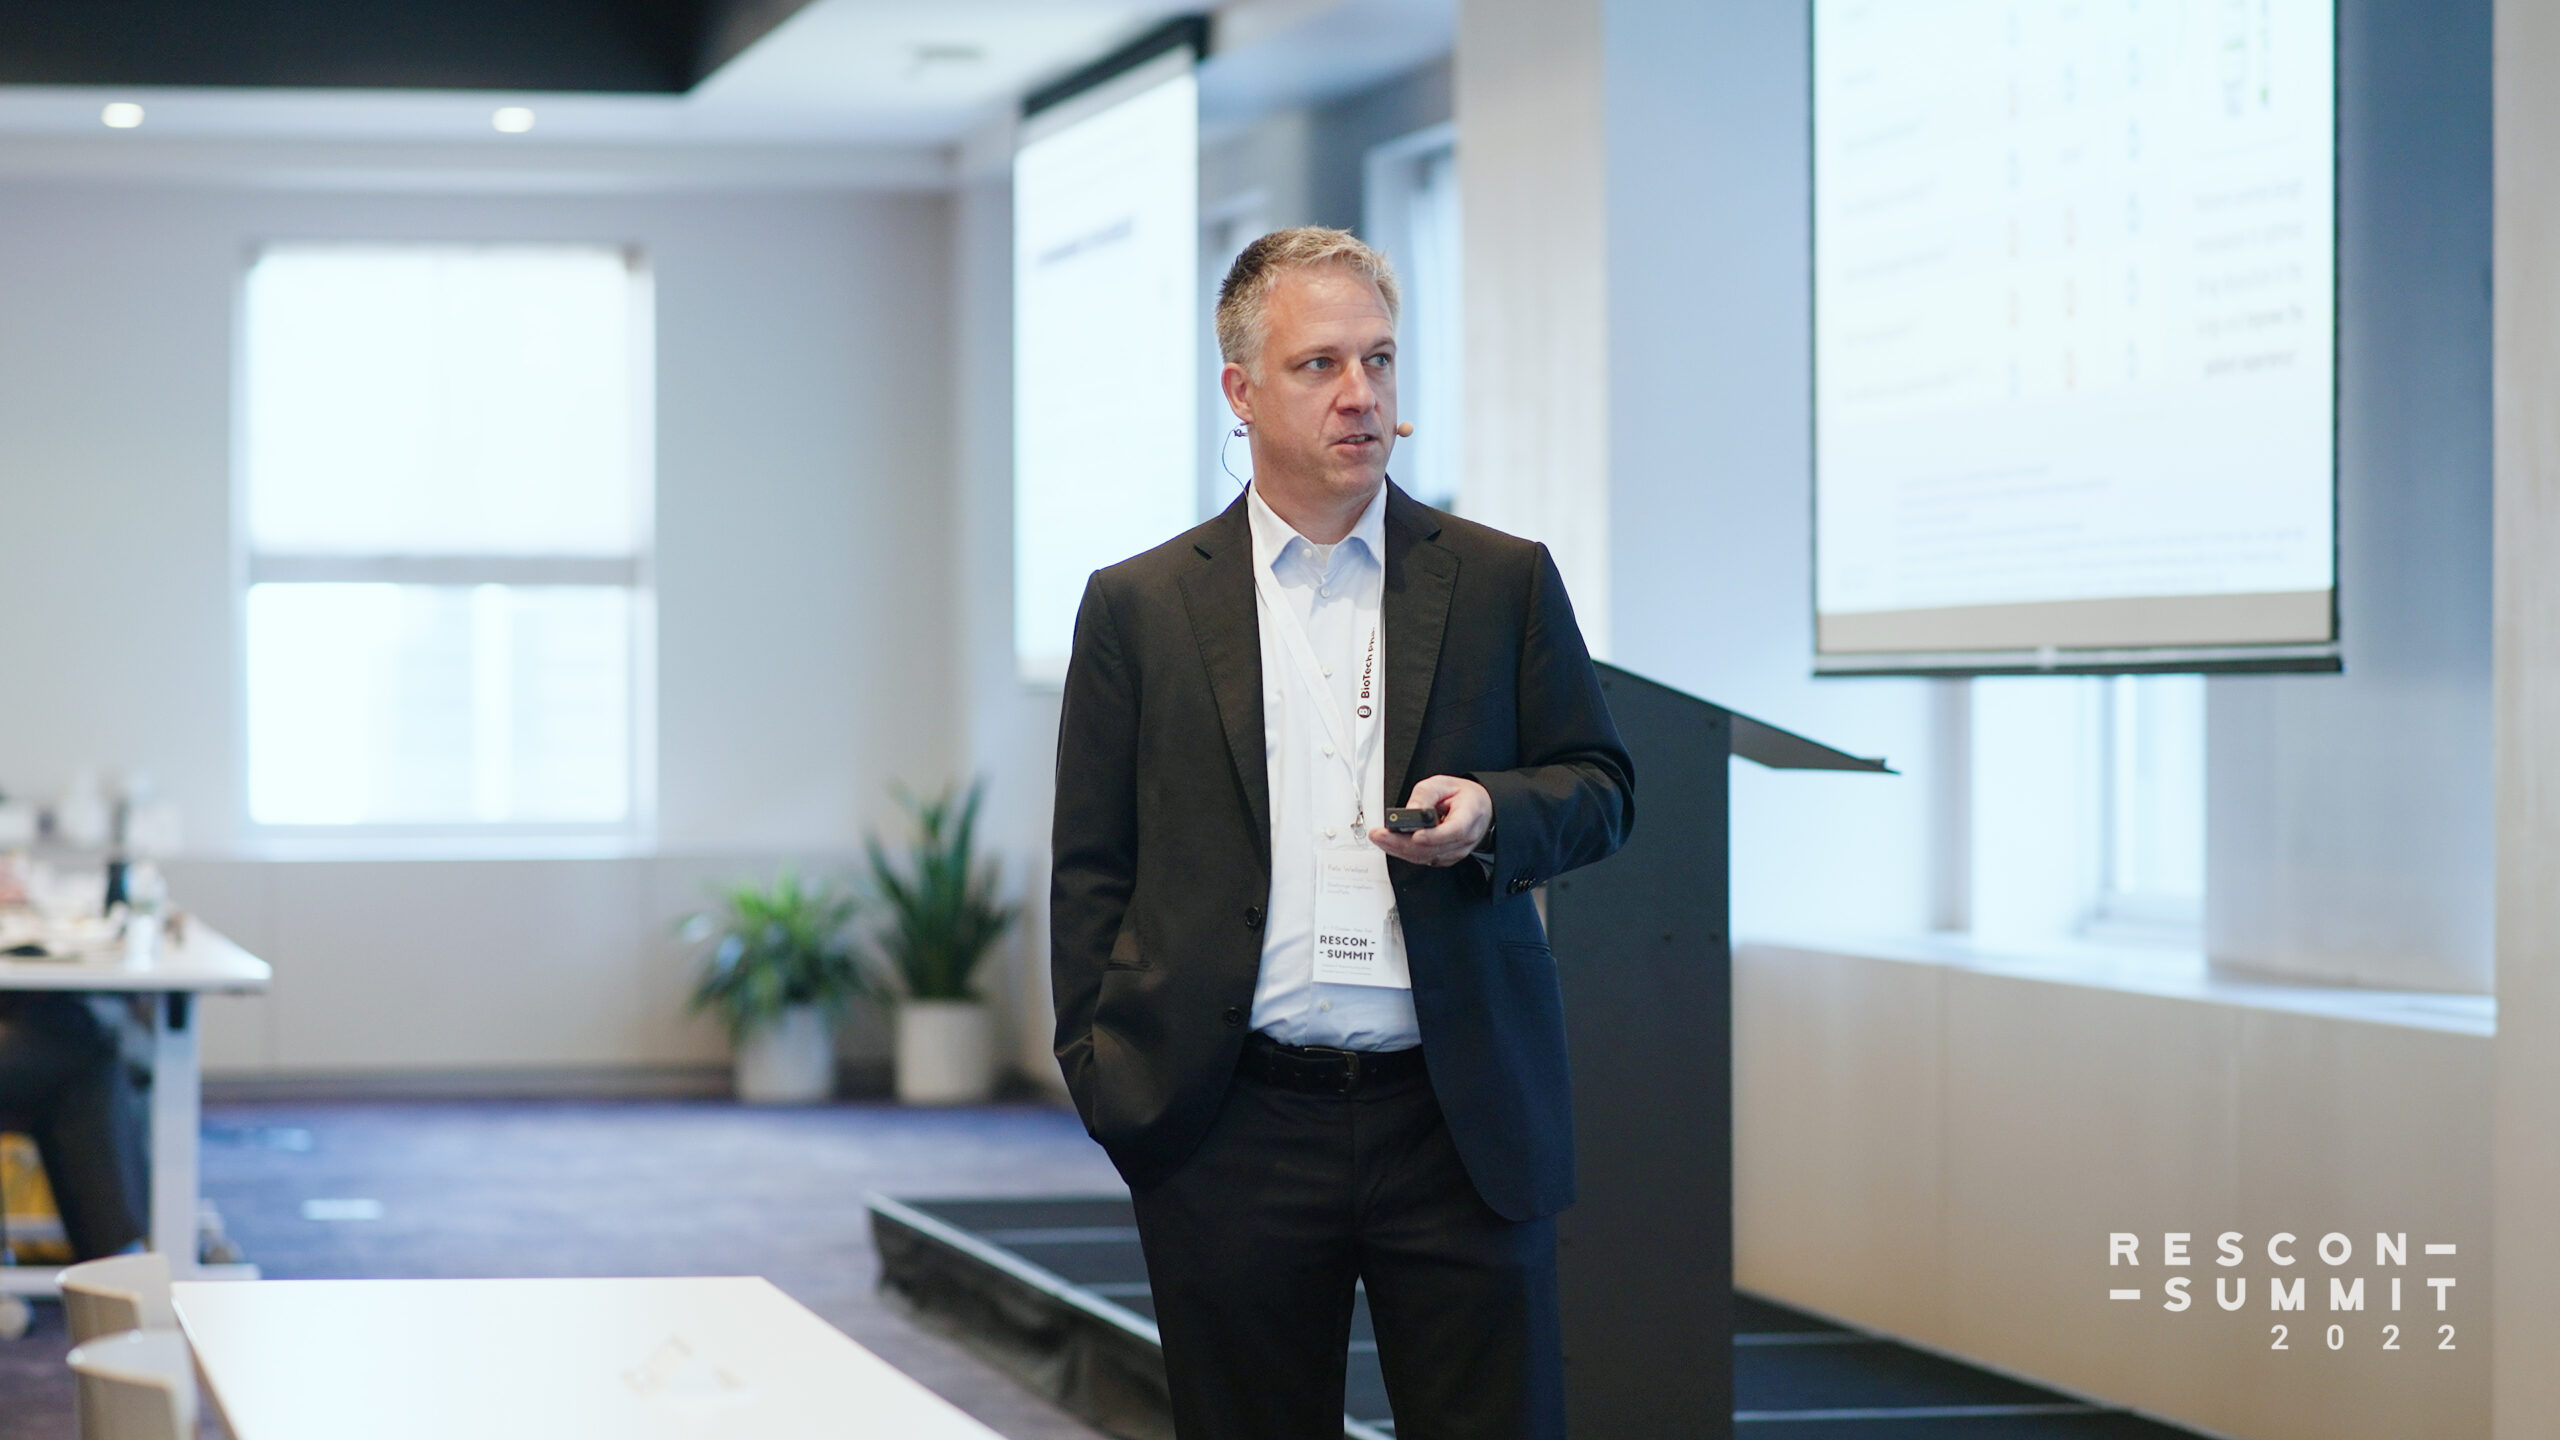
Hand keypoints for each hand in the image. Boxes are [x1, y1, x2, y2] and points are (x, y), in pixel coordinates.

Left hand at [1369, 775, 1492, 866]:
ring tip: (1380, 838)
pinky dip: (1406, 853)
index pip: (1455, 830)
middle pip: (1433, 848)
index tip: (1416, 835)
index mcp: (1470, 815)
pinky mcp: (1446, 857)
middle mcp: (1465, 838)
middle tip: (1380, 835)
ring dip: (1399, 850)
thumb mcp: (1443, 784)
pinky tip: (1392, 844)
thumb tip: (1410, 810)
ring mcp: (1456, 851)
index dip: (1434, 836)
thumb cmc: (1463, 796)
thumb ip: (1425, 794)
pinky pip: (1424, 859)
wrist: (1479, 808)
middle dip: (1402, 843)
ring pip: (1426, 857)